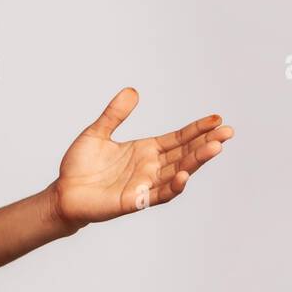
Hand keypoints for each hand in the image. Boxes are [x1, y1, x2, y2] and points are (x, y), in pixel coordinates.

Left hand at [50, 87, 233, 228]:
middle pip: (184, 154)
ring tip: (215, 148)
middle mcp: (150, 167)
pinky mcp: (134, 200)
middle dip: (206, 143)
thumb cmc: (80, 165)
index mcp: (145, 150)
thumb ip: (114, 114)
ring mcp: (145, 184)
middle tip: (228, 131)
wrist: (63, 192)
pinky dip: (172, 186)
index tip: (217, 118)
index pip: (178, 138)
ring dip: (196, 161)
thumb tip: (132, 91)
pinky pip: (158, 194)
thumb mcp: (96, 133)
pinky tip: (183, 175)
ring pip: (178, 172)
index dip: (197, 129)